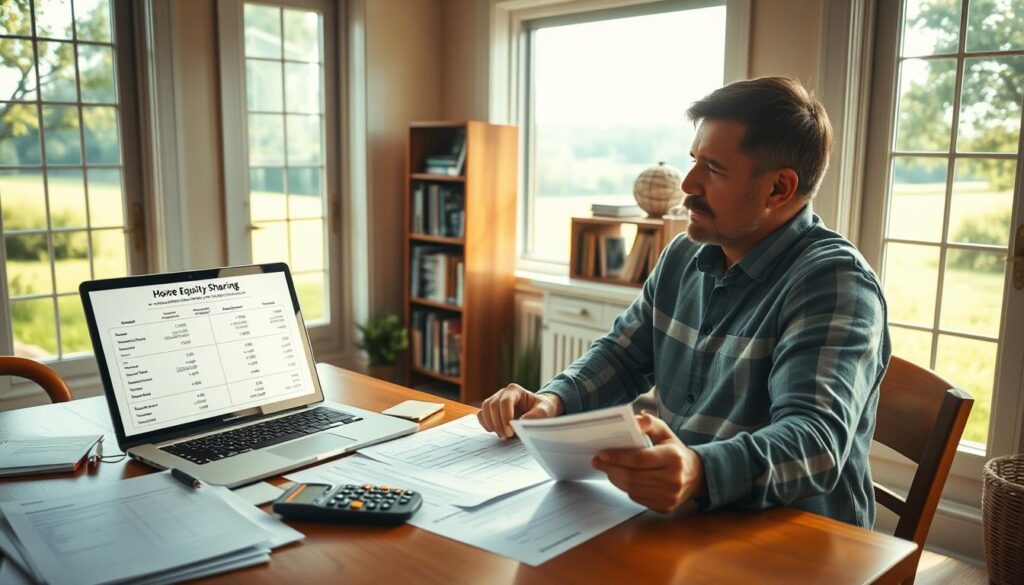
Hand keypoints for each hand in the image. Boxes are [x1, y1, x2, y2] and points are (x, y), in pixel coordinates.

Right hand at [477, 384, 563, 438]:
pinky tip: (496, 431)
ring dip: (491, 424)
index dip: (505, 417)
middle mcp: (502, 393)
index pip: (505, 401)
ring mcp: (495, 400)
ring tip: (502, 435)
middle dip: (498, 423)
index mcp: (515, 390)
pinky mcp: (490, 410)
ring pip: (485, 410)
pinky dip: (486, 424)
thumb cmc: (542, 409)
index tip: (510, 431)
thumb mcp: (544, 411)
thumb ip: (535, 416)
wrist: (538, 411)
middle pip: (493, 406)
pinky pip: (481, 415)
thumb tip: (519, 423)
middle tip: (506, 436)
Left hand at [591, 413, 706, 512]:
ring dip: (615, 478)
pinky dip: (626, 488)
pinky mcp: (664, 507)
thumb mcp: (666, 433)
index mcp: (673, 458)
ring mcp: (669, 496)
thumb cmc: (675, 452)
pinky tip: (622, 478)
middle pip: (633, 476)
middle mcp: (673, 480)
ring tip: (607, 468)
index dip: (618, 456)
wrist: (696, 476)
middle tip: (598, 461)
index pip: (639, 459)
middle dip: (611, 468)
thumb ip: (650, 424)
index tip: (602, 453)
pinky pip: (637, 498)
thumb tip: (635, 420)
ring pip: (632, 489)